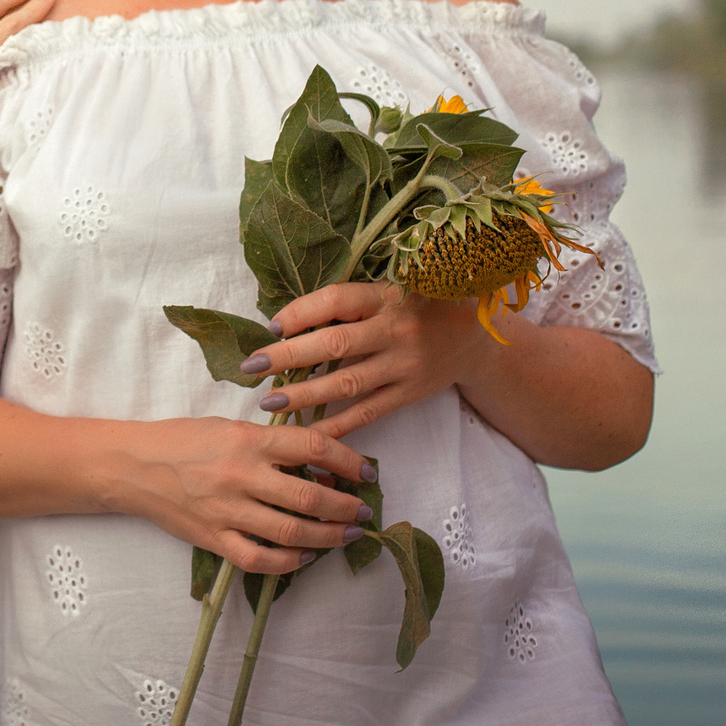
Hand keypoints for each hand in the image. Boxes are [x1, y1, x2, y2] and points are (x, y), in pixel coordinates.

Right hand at [103, 416, 379, 574]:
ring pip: (292, 532)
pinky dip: (288, 563)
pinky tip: (304, 558)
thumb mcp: (229, 426)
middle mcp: (242, 474)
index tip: (366, 472)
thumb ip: (270, 442)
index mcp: (248, 439)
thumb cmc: (183, 439)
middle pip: (310, 496)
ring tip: (345, 534)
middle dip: (345, 506)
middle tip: (362, 511)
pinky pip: (259, 559)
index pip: (313, 446)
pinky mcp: (214, 538)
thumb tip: (317, 460)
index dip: (348, 460)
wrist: (133, 466)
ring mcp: (227, 510)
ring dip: (328, 536)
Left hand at [247, 283, 496, 440]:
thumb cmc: (415, 306)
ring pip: (348, 384)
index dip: (300, 312)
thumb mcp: (387, 290)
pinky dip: (337, 426)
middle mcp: (395, 330)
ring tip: (270, 401)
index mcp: (385, 295)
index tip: (270, 327)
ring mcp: (403, 365)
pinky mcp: (409, 394)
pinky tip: (307, 435)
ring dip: (306, 395)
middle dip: (289, 356)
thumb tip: (286, 321)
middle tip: (252, 367)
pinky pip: (368, 413)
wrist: (472, 338)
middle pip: (335, 343)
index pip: (336, 300)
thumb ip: (347, 302)